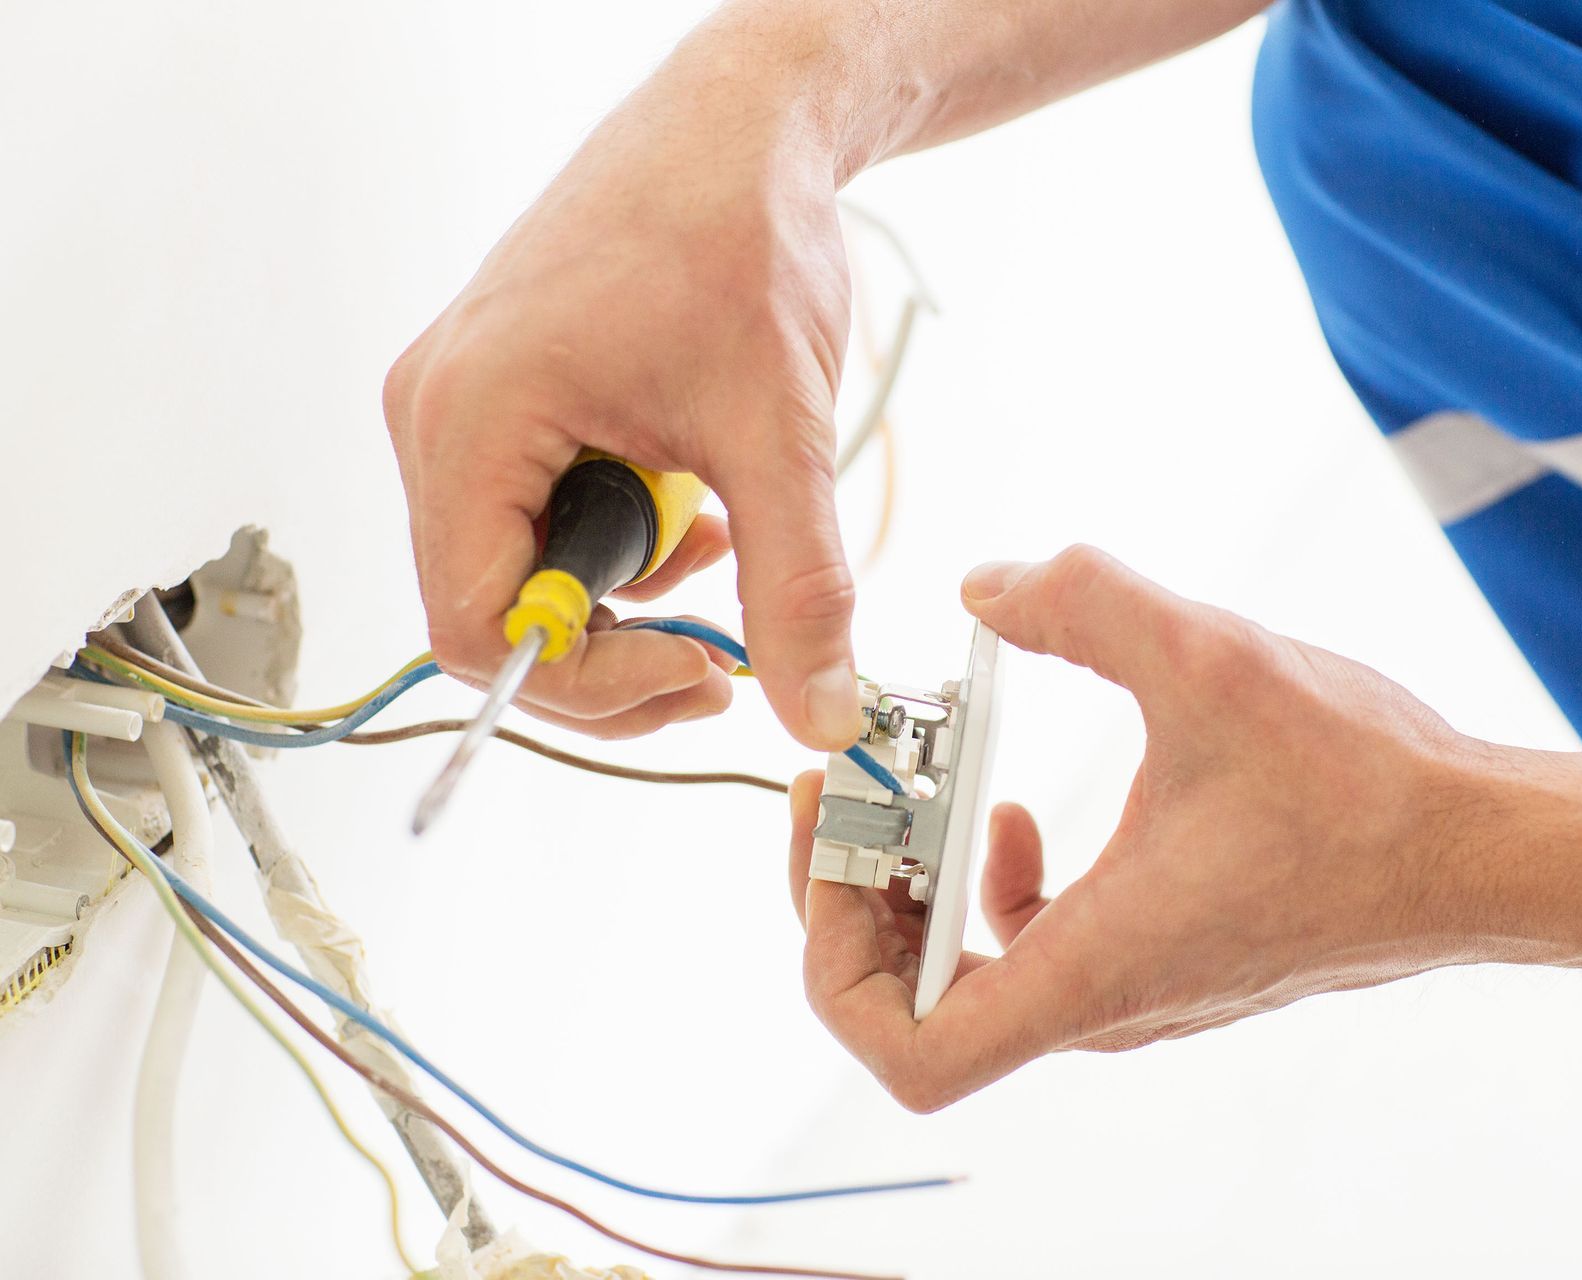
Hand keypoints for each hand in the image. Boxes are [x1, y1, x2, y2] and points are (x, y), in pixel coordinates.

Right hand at [382, 31, 862, 745]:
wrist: (739, 129)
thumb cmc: (734, 232)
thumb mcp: (776, 433)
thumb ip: (798, 588)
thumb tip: (816, 710)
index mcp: (470, 419)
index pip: (480, 629)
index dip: (590, 680)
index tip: (698, 673)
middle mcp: (440, 417)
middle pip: (493, 612)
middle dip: (615, 650)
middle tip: (718, 655)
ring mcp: (466, 408)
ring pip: (524, 570)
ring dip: (630, 592)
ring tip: (724, 541)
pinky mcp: (507, 402)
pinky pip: (541, 518)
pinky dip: (626, 542)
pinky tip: (698, 508)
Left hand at [787, 545, 1531, 1111]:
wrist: (1481, 848)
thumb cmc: (1367, 785)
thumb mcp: (1210, 658)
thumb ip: (1082, 602)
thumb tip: (983, 586)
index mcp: (1096, 967)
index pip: (908, 1051)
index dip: (835, 960)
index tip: (844, 843)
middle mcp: (1105, 1004)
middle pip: (912, 1009)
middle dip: (860, 894)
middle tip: (862, 792)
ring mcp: (1135, 993)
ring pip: (972, 980)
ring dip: (922, 885)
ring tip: (928, 787)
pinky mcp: (1163, 962)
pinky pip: (1032, 952)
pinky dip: (990, 887)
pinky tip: (1014, 809)